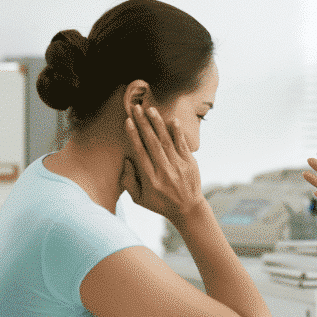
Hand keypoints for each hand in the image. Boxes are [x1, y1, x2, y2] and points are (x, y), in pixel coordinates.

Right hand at [123, 105, 206, 223]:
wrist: (188, 208)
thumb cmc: (159, 203)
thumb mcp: (139, 199)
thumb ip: (129, 181)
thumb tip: (126, 160)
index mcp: (150, 179)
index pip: (140, 153)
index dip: (134, 136)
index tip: (128, 121)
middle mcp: (164, 171)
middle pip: (152, 143)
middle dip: (143, 123)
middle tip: (136, 107)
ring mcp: (179, 166)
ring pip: (166, 141)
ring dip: (158, 123)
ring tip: (150, 109)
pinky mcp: (190, 163)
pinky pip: (182, 144)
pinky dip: (177, 132)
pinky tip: (172, 119)